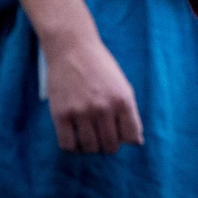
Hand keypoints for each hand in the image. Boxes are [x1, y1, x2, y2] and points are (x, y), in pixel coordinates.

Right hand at [42, 32, 143, 153]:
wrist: (72, 49)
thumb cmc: (100, 67)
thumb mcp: (123, 85)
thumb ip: (130, 112)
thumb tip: (136, 141)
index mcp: (123, 100)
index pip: (131, 136)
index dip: (127, 140)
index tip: (120, 136)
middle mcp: (104, 108)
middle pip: (110, 146)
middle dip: (109, 146)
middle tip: (103, 138)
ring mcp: (81, 112)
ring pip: (90, 148)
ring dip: (91, 148)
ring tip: (89, 137)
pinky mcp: (61, 115)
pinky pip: (67, 145)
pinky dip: (72, 147)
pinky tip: (74, 138)